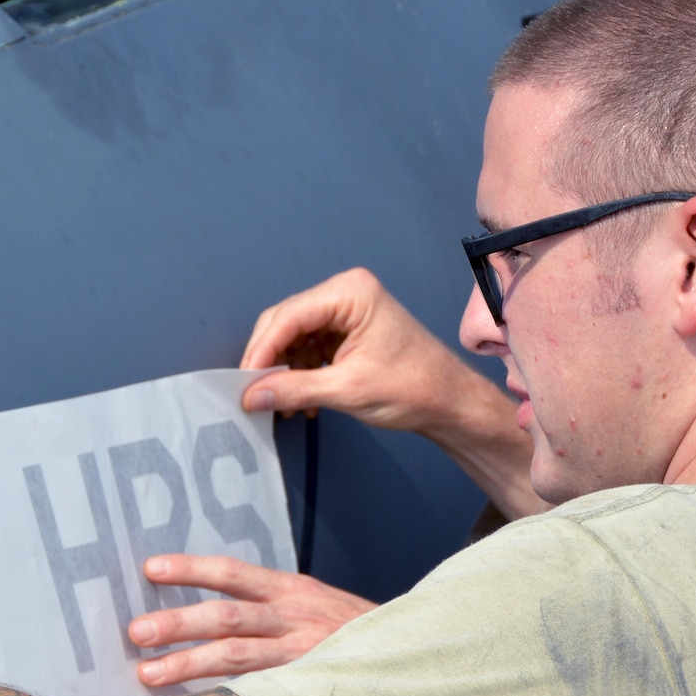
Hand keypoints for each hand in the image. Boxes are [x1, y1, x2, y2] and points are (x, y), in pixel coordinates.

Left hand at [126, 554, 375, 685]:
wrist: (416, 657)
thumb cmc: (357, 637)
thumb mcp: (320, 608)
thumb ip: (276, 611)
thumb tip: (217, 617)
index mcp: (295, 592)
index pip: (235, 574)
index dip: (192, 569)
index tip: (151, 569)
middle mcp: (297, 618)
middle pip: (227, 616)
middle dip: (178, 622)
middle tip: (136, 631)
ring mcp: (304, 655)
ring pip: (237, 657)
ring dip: (189, 664)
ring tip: (148, 674)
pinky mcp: (310, 687)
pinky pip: (261, 693)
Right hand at [240, 268, 489, 434]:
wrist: (450, 403)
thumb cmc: (416, 387)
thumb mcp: (348, 390)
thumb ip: (295, 389)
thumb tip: (252, 394)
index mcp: (351, 292)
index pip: (288, 316)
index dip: (261, 350)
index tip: (244, 382)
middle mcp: (347, 292)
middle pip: (287, 322)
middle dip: (270, 360)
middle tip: (254, 393)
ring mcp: (348, 310)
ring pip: (295, 336)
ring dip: (285, 370)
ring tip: (285, 404)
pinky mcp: (349, 330)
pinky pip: (310, 345)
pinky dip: (301, 372)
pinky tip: (303, 400)